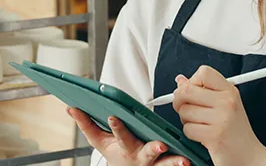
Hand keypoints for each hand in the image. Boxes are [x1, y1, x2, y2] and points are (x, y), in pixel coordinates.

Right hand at [68, 108, 189, 165]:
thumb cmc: (116, 153)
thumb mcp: (100, 142)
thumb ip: (87, 125)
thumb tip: (70, 108)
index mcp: (123, 148)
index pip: (119, 135)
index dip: (117, 126)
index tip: (114, 116)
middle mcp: (139, 158)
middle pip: (146, 153)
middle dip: (152, 149)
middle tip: (160, 145)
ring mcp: (153, 164)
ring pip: (165, 165)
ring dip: (174, 162)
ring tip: (185, 160)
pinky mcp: (165, 165)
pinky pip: (175, 164)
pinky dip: (182, 163)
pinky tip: (192, 160)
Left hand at [173, 66, 265, 165]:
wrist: (250, 156)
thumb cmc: (235, 131)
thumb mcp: (223, 104)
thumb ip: (202, 90)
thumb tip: (180, 80)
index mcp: (230, 90)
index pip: (203, 72)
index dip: (192, 81)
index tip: (193, 90)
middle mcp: (227, 101)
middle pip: (187, 90)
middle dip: (179, 100)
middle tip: (184, 107)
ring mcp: (221, 118)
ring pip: (185, 110)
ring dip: (185, 119)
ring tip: (198, 123)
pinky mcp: (214, 136)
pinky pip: (187, 129)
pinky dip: (190, 133)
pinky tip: (201, 134)